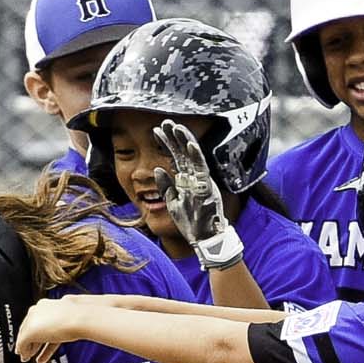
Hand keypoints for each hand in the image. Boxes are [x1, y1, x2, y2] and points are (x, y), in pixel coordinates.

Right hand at [16, 299, 83, 362]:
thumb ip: (22, 342)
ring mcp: (57, 320)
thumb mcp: (31, 333)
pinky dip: (47, 350)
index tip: (19, 352)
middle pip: (33, 332)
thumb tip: (21, 350)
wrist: (82, 319)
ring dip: (37, 348)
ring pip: (43, 336)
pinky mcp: (67, 328)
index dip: (20, 343)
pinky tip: (43, 357)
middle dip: (28, 345)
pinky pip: (54, 340)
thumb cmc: (60, 322)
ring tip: (34, 357)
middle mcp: (45, 312)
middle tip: (25, 355)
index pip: (23, 329)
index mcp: (34, 311)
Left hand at [154, 121, 242, 269]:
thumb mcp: (172, 203)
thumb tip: (157, 169)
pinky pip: (202, 170)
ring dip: (185, 141)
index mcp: (186, 181)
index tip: (157, 131)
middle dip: (175, 137)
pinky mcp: (207, 189)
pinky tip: (190, 144)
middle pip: (184, 154)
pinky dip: (197, 157)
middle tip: (165, 122)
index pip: (176, 158)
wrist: (204, 240)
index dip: (167, 144)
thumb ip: (165, 186)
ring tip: (176, 127)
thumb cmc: (190, 223)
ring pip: (194, 157)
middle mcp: (195, 178)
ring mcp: (202, 182)